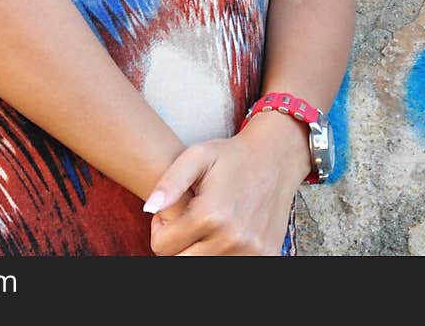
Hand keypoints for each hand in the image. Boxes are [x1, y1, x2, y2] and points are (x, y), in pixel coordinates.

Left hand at [142, 118, 309, 255]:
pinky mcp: (265, 257)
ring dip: (198, 251)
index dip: (159, 229)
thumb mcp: (197, 155)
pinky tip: (222, 233)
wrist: (276, 159)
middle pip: (181, 263)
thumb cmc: (231, 156)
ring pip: (204, 268)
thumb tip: (149, 208)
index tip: (168, 214)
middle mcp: (232, 240)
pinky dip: (221, 254)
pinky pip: (230, 267)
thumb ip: (170, 182)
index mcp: (211, 215)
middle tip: (184, 221)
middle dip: (176, 244)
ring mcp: (251, 253)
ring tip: (204, 225)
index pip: (162, 247)